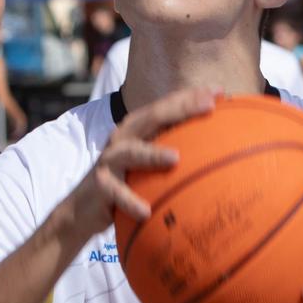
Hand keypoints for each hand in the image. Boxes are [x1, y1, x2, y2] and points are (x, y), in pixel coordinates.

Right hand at [56, 88, 216, 239]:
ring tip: (176, 157)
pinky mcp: (100, 186)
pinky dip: (130, 202)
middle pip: (151, 118)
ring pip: (132, 153)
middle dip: (180, 108)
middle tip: (208, 106)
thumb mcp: (148, 163)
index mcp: (137, 130)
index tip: (219, 91)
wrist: (83, 207)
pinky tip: (146, 211)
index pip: (165, 107)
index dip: (190, 96)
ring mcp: (110, 161)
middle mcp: (123, 139)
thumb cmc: (126, 181)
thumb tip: (217, 151)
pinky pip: (117, 194)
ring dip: (153, 154)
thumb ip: (173, 151)